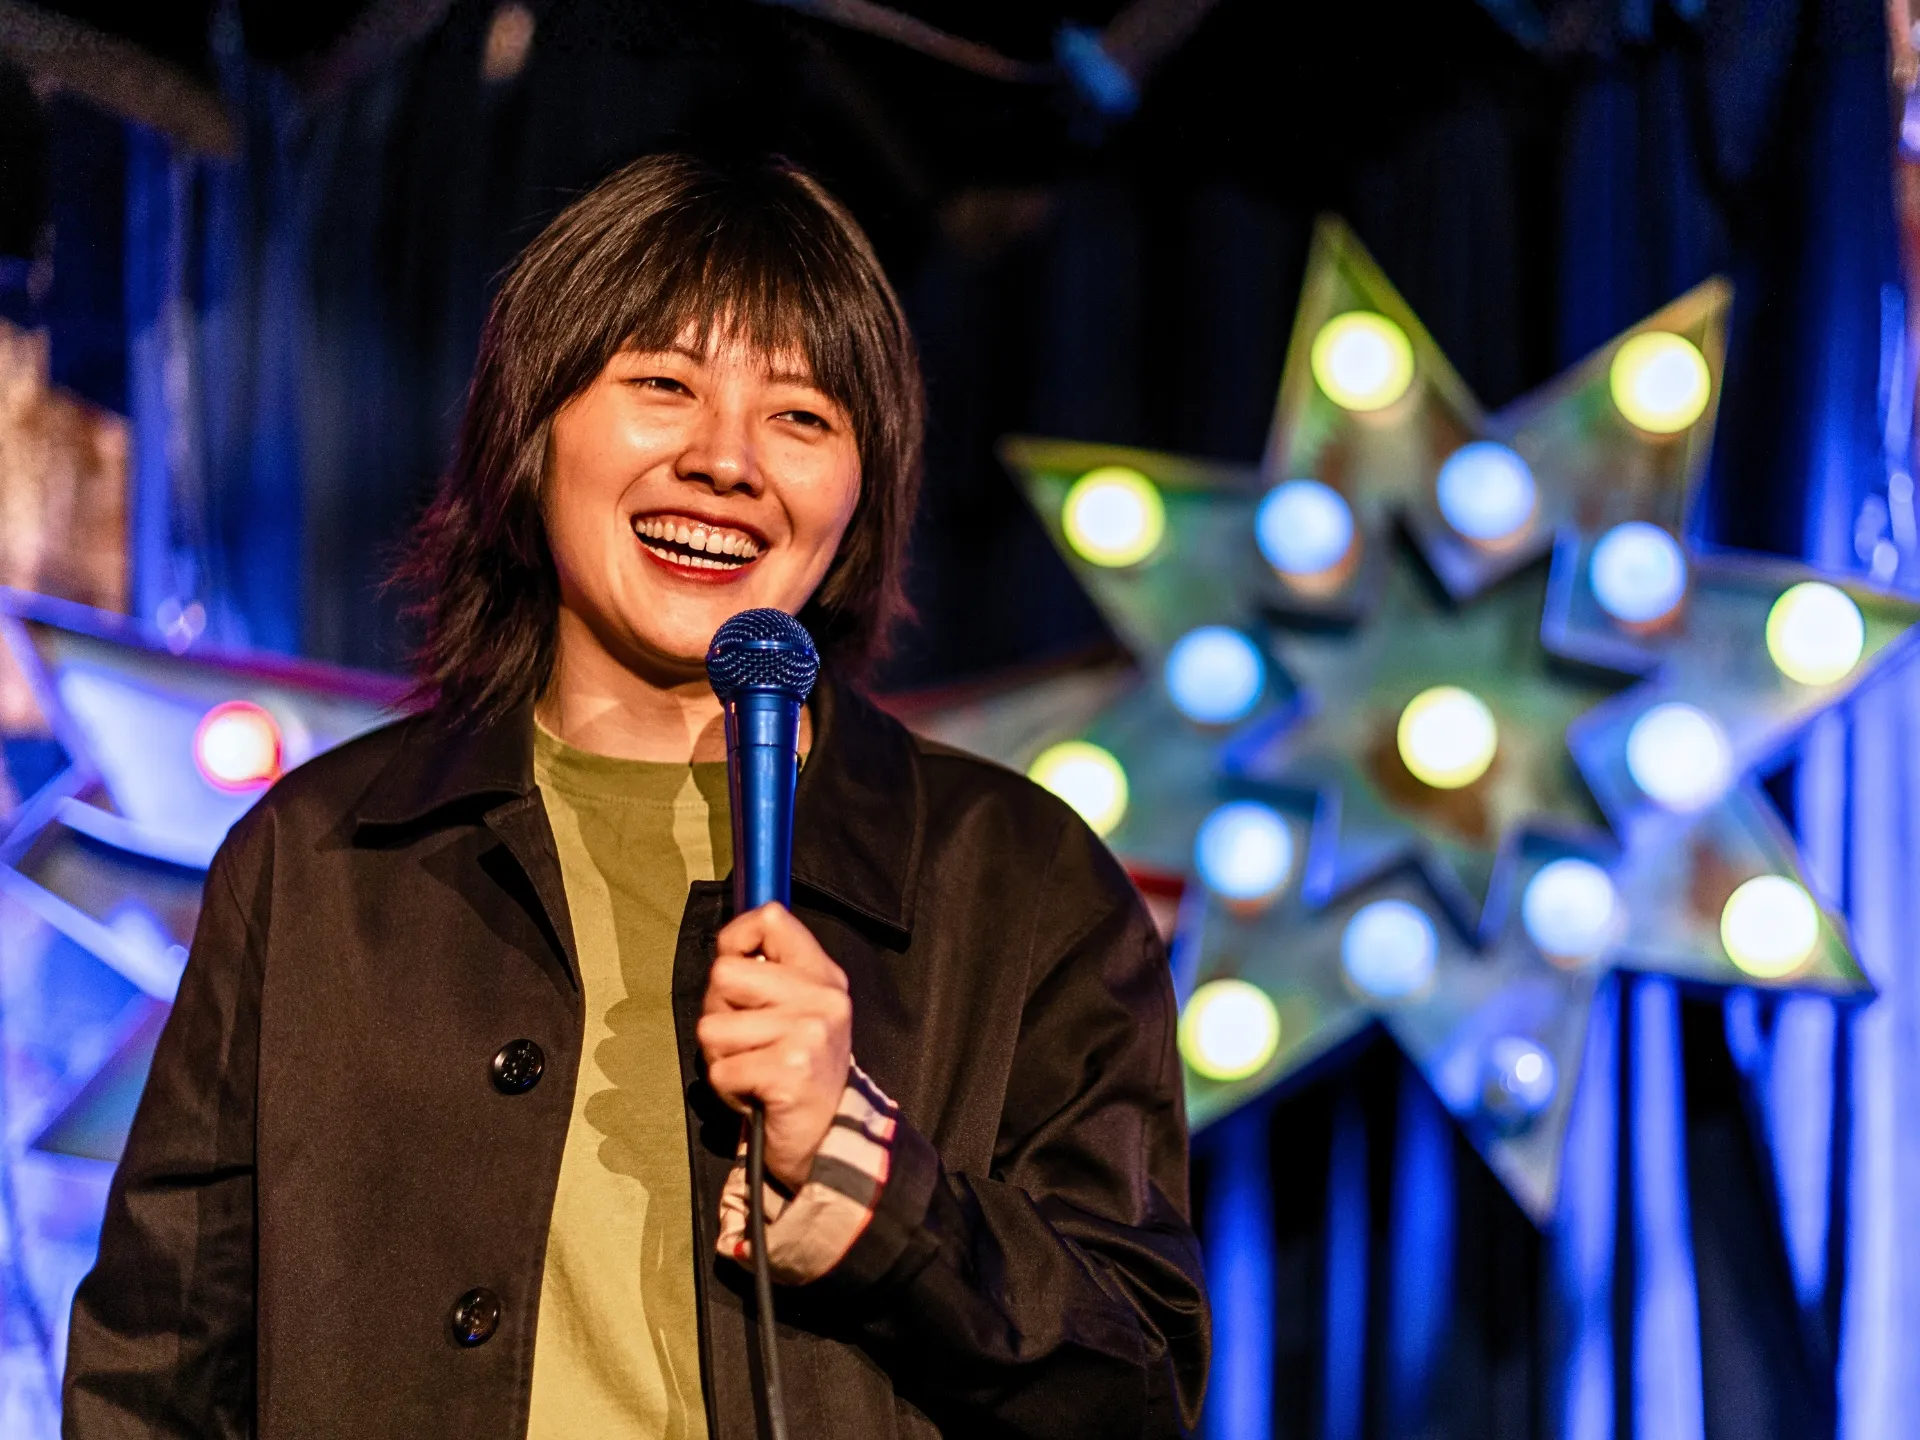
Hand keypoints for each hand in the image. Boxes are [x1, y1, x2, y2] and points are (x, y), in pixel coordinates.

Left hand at [697, 902, 852, 1189]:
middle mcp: (821, 998)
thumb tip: (726, 946)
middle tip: (747, 1038)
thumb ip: (771, 975)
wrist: (830, 1139)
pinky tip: (757, 1093)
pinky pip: (720, 1070)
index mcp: (823, 975)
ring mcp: (808, 1033)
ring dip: (722, 1057)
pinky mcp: (789, 1072)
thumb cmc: (800, 1071)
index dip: (736, 940)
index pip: (771, 918)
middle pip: (724, 974)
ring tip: (754, 1069)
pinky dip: (728, 1089)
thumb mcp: (800, 1011)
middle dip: (719, 1011)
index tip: (737, 971)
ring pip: (713, 1027)